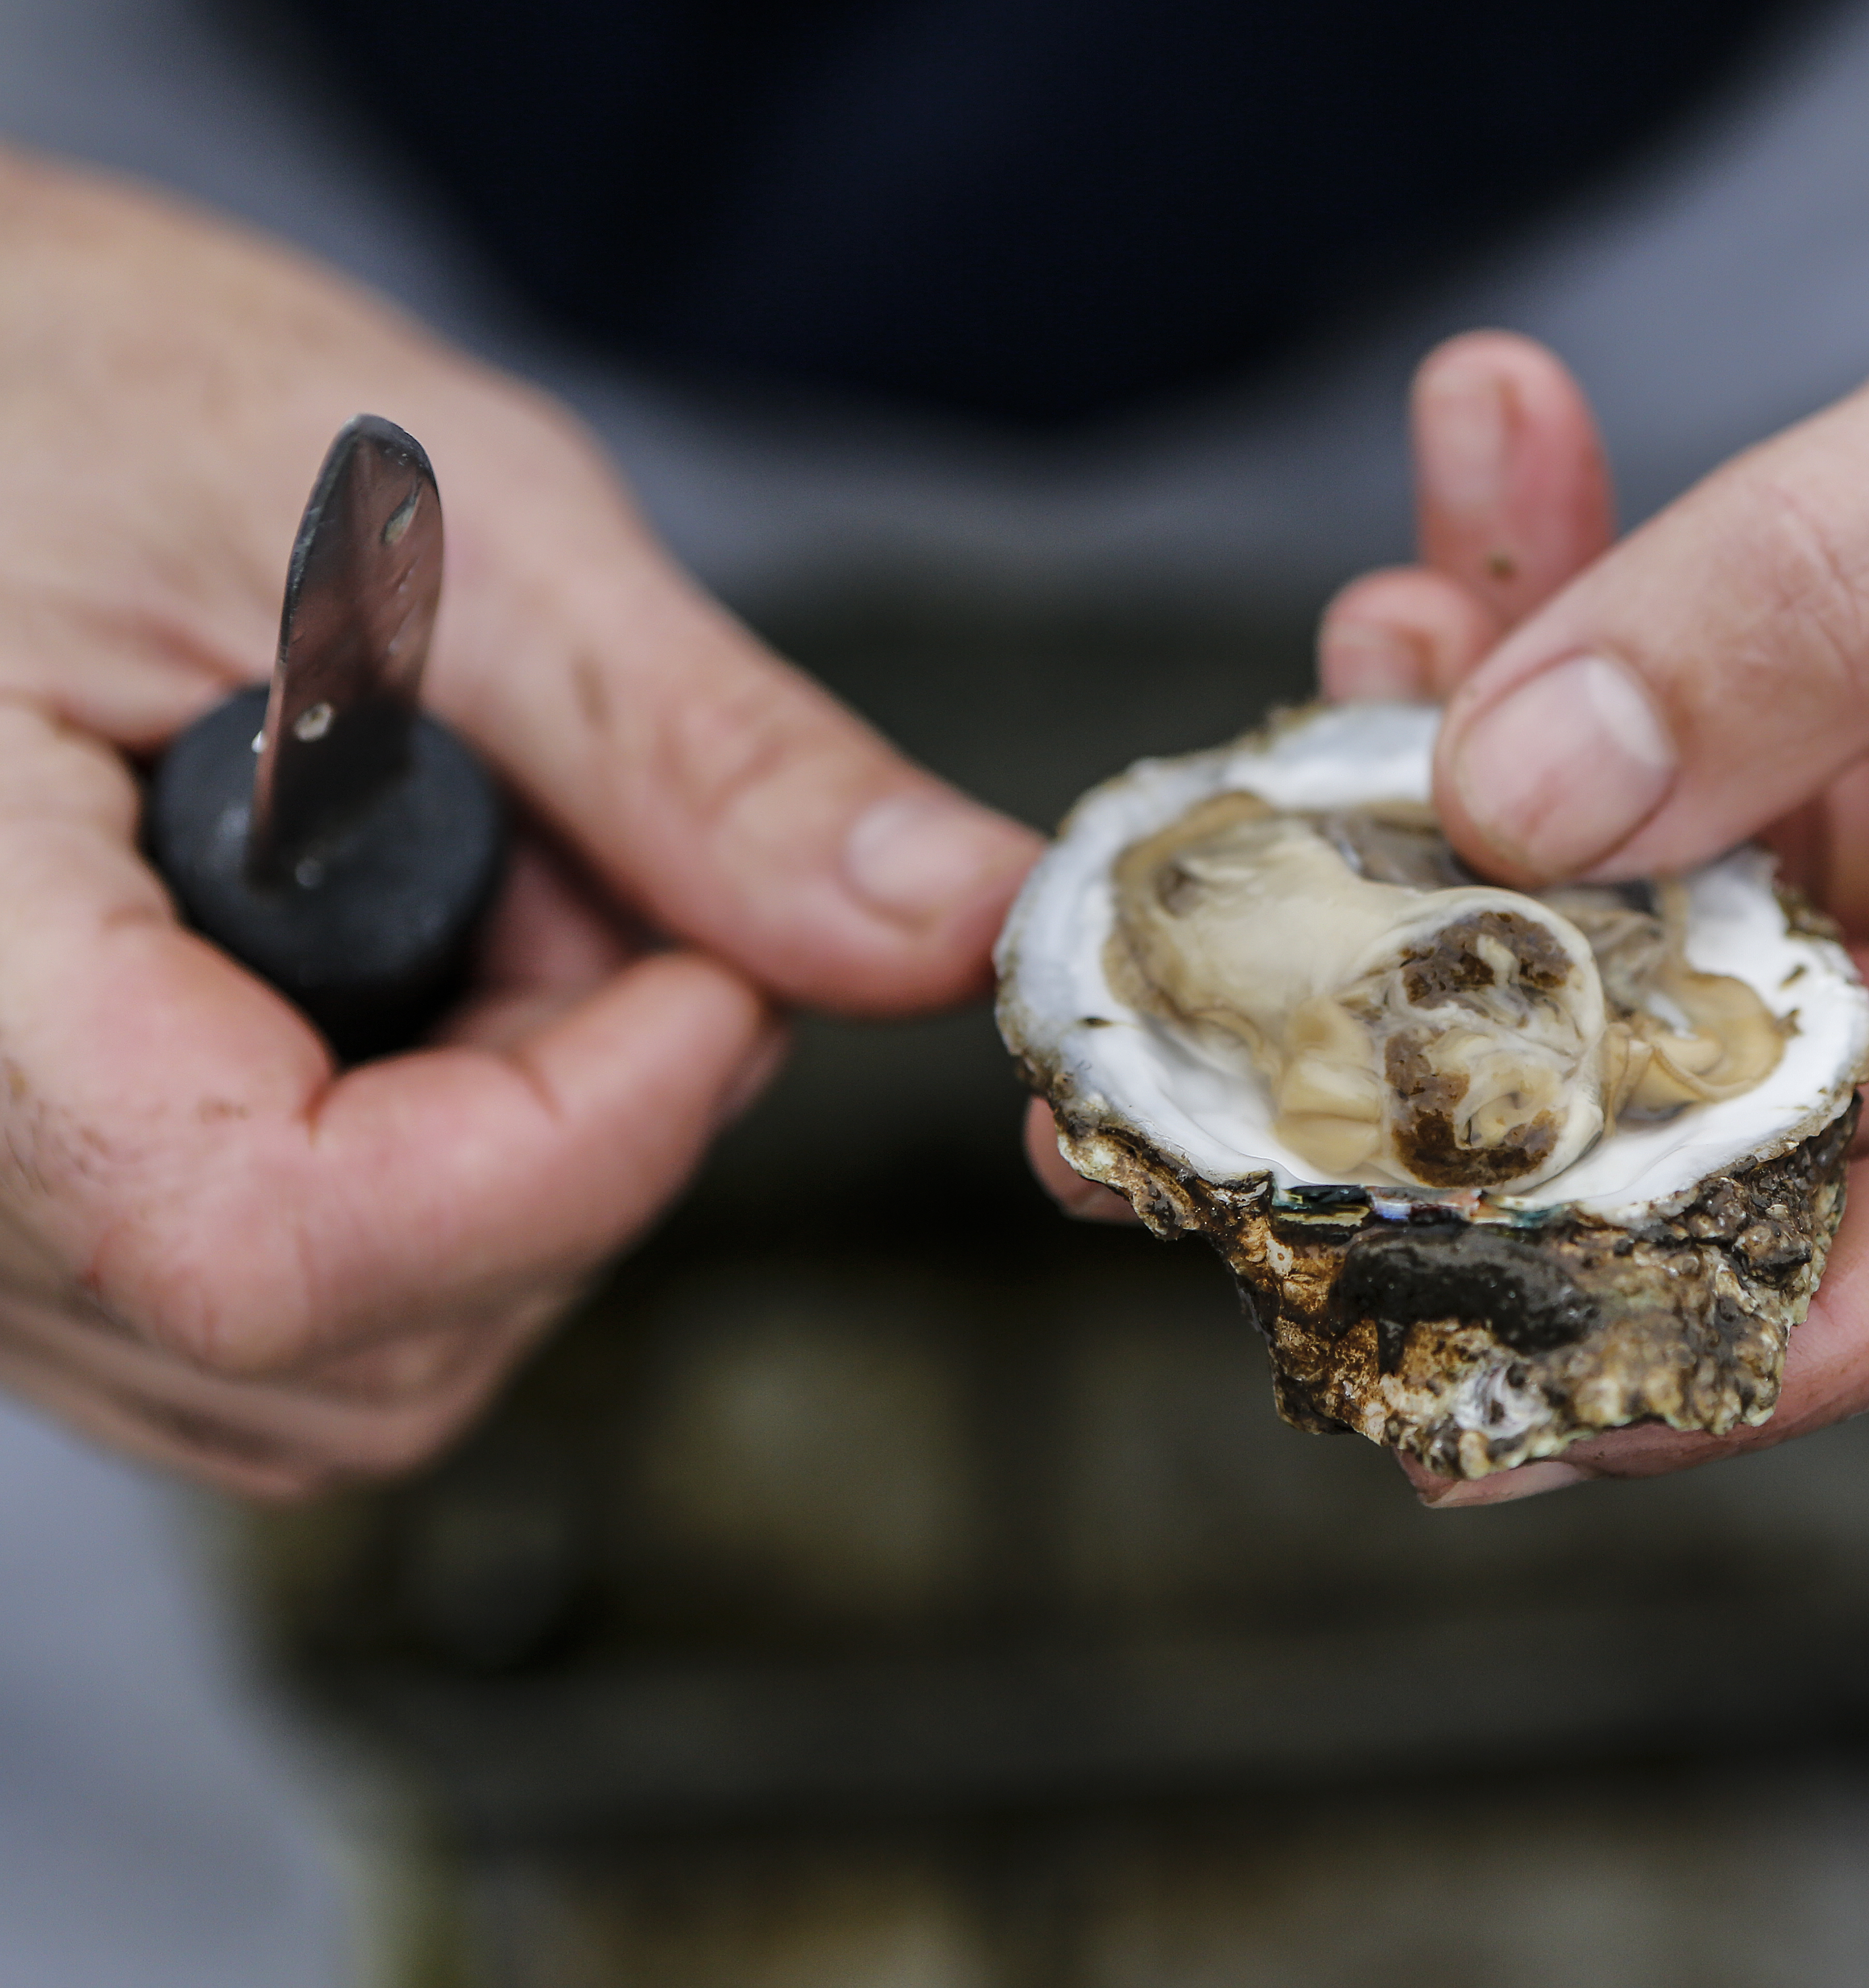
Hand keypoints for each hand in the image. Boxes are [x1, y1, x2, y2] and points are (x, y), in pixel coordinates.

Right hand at [0, 151, 1038, 1495]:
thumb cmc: (77, 389)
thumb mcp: (422, 517)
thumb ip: (691, 753)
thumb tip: (943, 919)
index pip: (273, 1243)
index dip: (568, 1140)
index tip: (711, 975)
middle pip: (356, 1330)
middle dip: (576, 1124)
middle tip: (594, 874)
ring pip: (353, 1365)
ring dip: (523, 1153)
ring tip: (483, 887)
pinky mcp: (43, 1228)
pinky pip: (299, 1330)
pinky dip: (447, 1178)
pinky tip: (423, 971)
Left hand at [1319, 4, 1868, 1498]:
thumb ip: (1844, 573)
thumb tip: (1532, 798)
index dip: (1793, 1331)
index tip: (1526, 1399)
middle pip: (1852, 1139)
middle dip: (1552, 1081)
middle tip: (1268, 1062)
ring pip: (1718, 974)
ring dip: (1508, 835)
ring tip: (1376, 655)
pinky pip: (1702, 814)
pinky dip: (1561, 692)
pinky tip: (1447, 569)